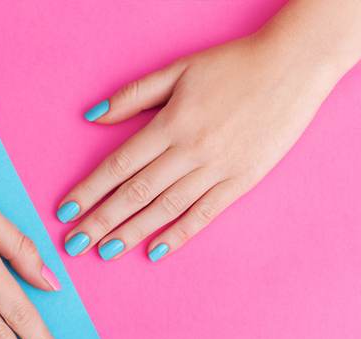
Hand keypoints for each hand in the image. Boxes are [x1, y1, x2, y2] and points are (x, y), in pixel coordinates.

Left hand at [58, 33, 337, 261]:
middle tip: (75, 244)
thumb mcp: (178, 69)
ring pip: (165, 209)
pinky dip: (179, 235)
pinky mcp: (242, 181)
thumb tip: (93, 116)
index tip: (65, 211)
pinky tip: (155, 252)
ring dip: (131, 232)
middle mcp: (190, 151)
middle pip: (135, 193)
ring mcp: (217, 169)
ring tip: (104, 252)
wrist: (295, 66)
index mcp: (170, 123)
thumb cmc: (233, 64)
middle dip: (101, 221)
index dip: (88, 190)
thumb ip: (133, 96)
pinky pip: (204, 215)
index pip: (118, 165)